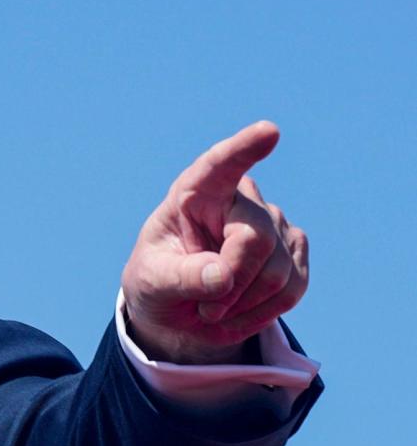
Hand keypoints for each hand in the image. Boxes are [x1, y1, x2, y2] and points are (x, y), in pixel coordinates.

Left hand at [121, 121, 309, 363]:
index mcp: (195, 194)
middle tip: (203, 308)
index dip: (243, 150)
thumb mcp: (151, 283)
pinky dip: (261, 314)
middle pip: (256, 240)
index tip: (268, 132)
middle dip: (231, 285)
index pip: (219, 167)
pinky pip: (292, 289)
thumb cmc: (157, 283)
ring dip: (241, 306)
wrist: (179, 309)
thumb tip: (223, 276)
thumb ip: (180, 277)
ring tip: (213, 308)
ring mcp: (272, 223)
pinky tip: (237, 312)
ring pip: (277, 272)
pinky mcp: (294, 251)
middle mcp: (239, 201)